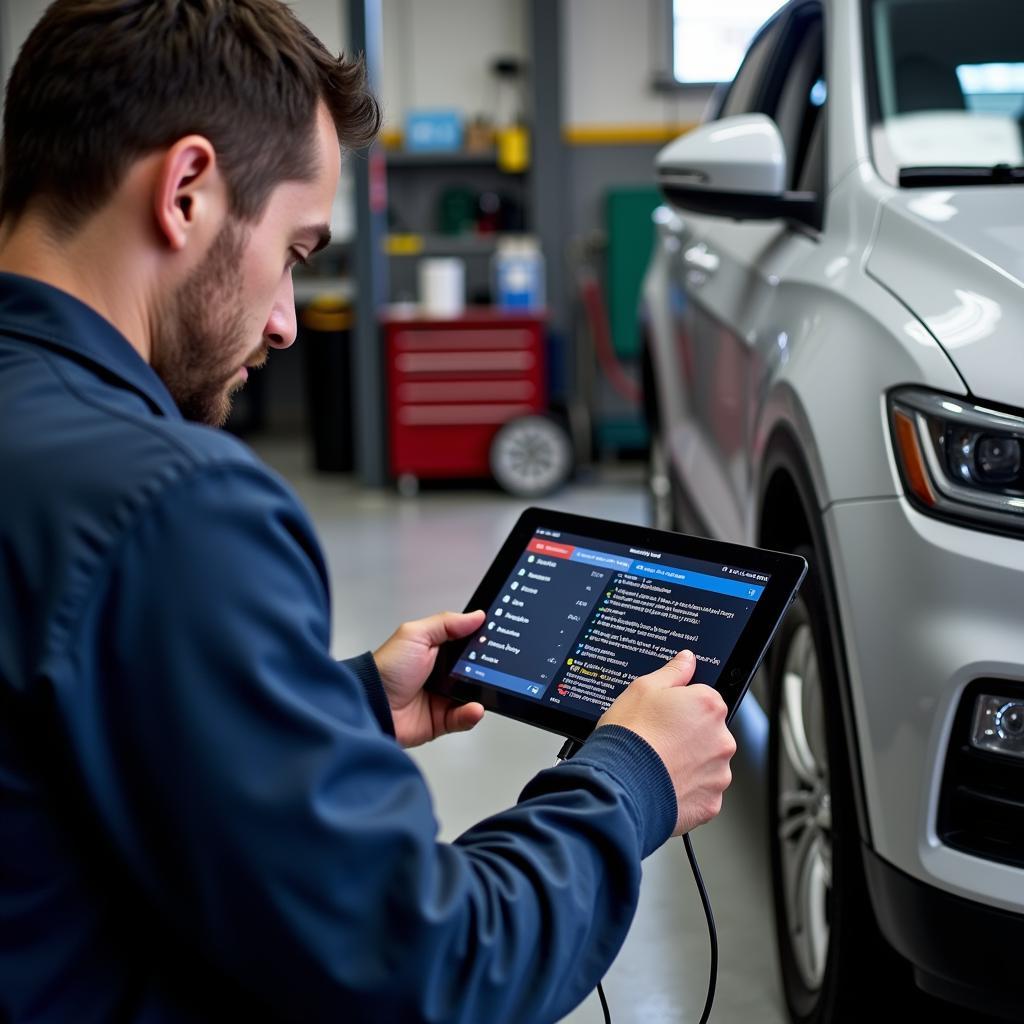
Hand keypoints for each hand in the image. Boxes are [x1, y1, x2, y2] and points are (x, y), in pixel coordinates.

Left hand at [373, 610, 486, 747]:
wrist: (371, 704)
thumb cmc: (386, 669)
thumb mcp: (415, 635)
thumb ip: (447, 624)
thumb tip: (476, 616)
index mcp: (435, 651)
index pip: (465, 644)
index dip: (481, 641)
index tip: (496, 638)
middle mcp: (440, 674)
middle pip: (474, 670)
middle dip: (487, 670)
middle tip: (497, 667)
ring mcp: (441, 697)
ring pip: (472, 695)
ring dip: (482, 694)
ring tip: (487, 690)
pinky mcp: (440, 720)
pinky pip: (463, 718)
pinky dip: (471, 714)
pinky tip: (473, 708)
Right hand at [597, 650, 735, 835]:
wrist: (619, 785)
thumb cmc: (630, 735)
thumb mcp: (642, 688)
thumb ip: (672, 672)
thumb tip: (687, 659)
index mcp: (708, 706)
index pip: (703, 699)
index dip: (680, 707)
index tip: (663, 716)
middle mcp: (722, 739)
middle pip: (708, 732)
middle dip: (687, 736)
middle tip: (658, 740)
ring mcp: (719, 773)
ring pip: (706, 764)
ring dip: (688, 764)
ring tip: (657, 764)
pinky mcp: (711, 803)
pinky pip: (701, 793)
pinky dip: (686, 790)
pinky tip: (663, 783)